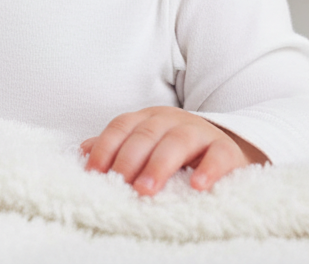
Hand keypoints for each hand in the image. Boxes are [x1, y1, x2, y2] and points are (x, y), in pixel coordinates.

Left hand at [79, 106, 267, 195]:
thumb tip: (82, 151)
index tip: (94, 172)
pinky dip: (208, 169)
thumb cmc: (177, 151)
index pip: (121, 126)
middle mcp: (171, 119)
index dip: (106, 147)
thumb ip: (118, 147)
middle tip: (120, 184)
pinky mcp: (226, 149)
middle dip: (130, 159)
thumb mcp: (146, 144)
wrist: (226, 148)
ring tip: (146, 189)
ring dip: (159, 165)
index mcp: (148, 118)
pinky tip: (197, 186)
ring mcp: (199, 131)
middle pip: (146, 134)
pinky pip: (218, 156)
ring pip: (178, 142)